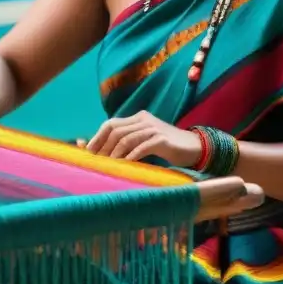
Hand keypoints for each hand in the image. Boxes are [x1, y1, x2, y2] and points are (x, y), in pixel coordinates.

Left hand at [86, 111, 202, 167]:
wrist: (194, 147)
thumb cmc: (167, 147)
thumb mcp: (144, 141)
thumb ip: (127, 143)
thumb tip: (102, 151)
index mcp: (138, 118)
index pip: (111, 123)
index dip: (97, 137)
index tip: (88, 152)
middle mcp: (144, 119)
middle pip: (116, 130)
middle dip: (103, 146)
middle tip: (97, 161)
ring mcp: (153, 128)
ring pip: (126, 138)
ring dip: (114, 153)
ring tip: (108, 165)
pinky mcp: (162, 139)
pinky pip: (141, 147)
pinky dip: (130, 156)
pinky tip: (125, 165)